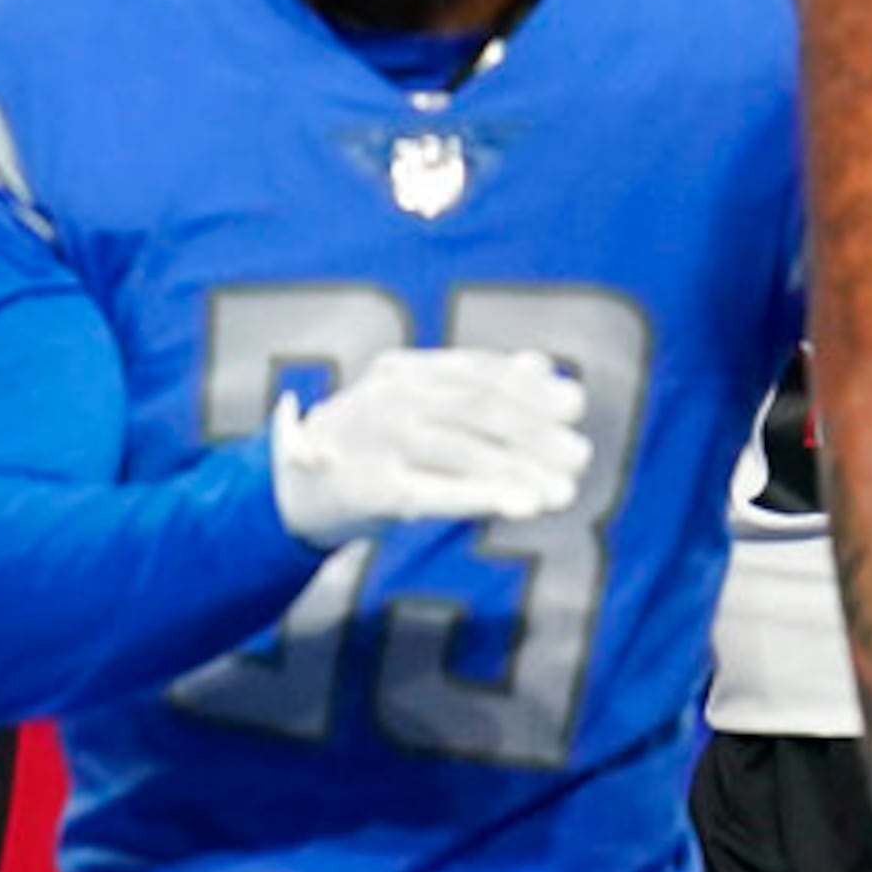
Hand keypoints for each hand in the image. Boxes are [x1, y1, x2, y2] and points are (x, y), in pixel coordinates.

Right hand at [267, 349, 589, 548]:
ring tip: (565, 492)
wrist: (291, 488)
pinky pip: (436, 492)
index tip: (575, 403)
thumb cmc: (368, 442)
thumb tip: (541, 365)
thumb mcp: (415, 403)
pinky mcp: (371, 489)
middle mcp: (388, 397)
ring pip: (461, 451)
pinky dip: (484, 496)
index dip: (527, 386)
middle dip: (533, 431)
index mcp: (402, 371)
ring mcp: (376, 441)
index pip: (475, 370)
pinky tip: (524, 506)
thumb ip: (475, 383)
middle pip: (474, 409)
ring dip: (520, 469)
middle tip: (580, 455)